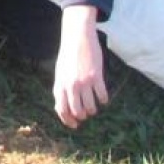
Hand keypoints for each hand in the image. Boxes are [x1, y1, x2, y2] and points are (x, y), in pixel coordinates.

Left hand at [53, 4, 107, 129]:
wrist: (77, 38)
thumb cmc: (68, 57)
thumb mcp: (60, 73)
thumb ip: (61, 90)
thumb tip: (63, 110)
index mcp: (59, 85)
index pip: (62, 110)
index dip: (68, 121)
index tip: (75, 125)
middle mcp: (71, 86)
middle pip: (77, 111)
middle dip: (83, 116)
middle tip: (86, 113)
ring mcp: (84, 82)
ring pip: (91, 107)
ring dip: (93, 110)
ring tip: (94, 107)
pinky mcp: (96, 77)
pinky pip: (102, 96)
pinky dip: (103, 100)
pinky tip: (103, 98)